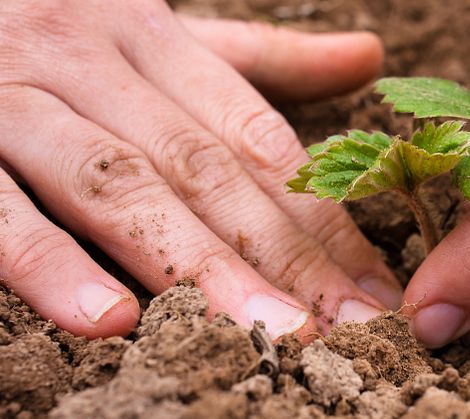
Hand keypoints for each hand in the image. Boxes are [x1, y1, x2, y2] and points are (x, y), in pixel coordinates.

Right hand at [0, 0, 402, 339]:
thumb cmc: (61, 31)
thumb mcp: (160, 36)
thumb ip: (263, 58)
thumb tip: (370, 55)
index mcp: (154, 40)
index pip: (258, 139)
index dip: (322, 215)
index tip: (373, 287)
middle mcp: (91, 64)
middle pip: (205, 170)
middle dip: (283, 255)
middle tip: (348, 328)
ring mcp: (16, 103)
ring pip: (124, 189)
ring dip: (199, 268)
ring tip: (269, 333)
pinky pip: (1, 212)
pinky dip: (53, 265)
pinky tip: (110, 322)